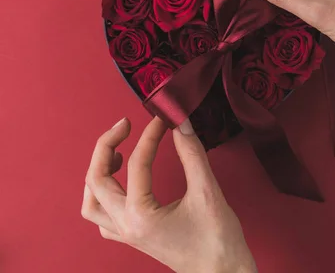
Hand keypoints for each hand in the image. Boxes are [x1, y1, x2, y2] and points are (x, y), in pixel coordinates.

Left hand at [81, 117, 256, 272]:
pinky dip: (104, 197)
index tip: (164, 118)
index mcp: (141, 216)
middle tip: (125, 125)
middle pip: (97, 180)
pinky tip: (121, 184)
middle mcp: (126, 226)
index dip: (151, 135)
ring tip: (116, 153)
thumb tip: (181, 125)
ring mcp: (127, 235)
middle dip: (106, 147)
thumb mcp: (207, 192)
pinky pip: (103, 218)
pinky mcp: (134, 238)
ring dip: (97, 173)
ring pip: (92, 202)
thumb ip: (192, 155)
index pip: (138, 164)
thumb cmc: (218, 241)